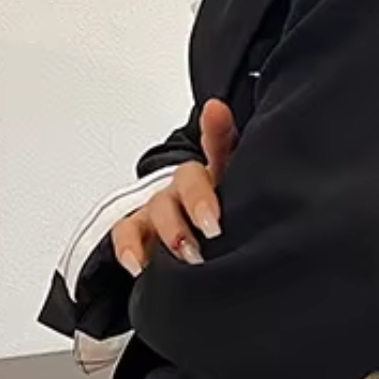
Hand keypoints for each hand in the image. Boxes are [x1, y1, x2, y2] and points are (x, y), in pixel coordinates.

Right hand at [113, 100, 238, 275]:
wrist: (202, 253)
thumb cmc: (229, 224)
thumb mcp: (244, 202)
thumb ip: (251, 182)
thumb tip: (243, 135)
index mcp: (217, 176)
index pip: (220, 144)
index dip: (217, 128)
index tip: (217, 113)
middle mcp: (187, 187)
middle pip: (187, 181)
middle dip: (197, 202)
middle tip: (213, 227)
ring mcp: (161, 208)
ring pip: (159, 208)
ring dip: (171, 230)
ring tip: (188, 253)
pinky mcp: (141, 231)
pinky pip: (127, 232)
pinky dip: (129, 248)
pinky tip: (139, 265)